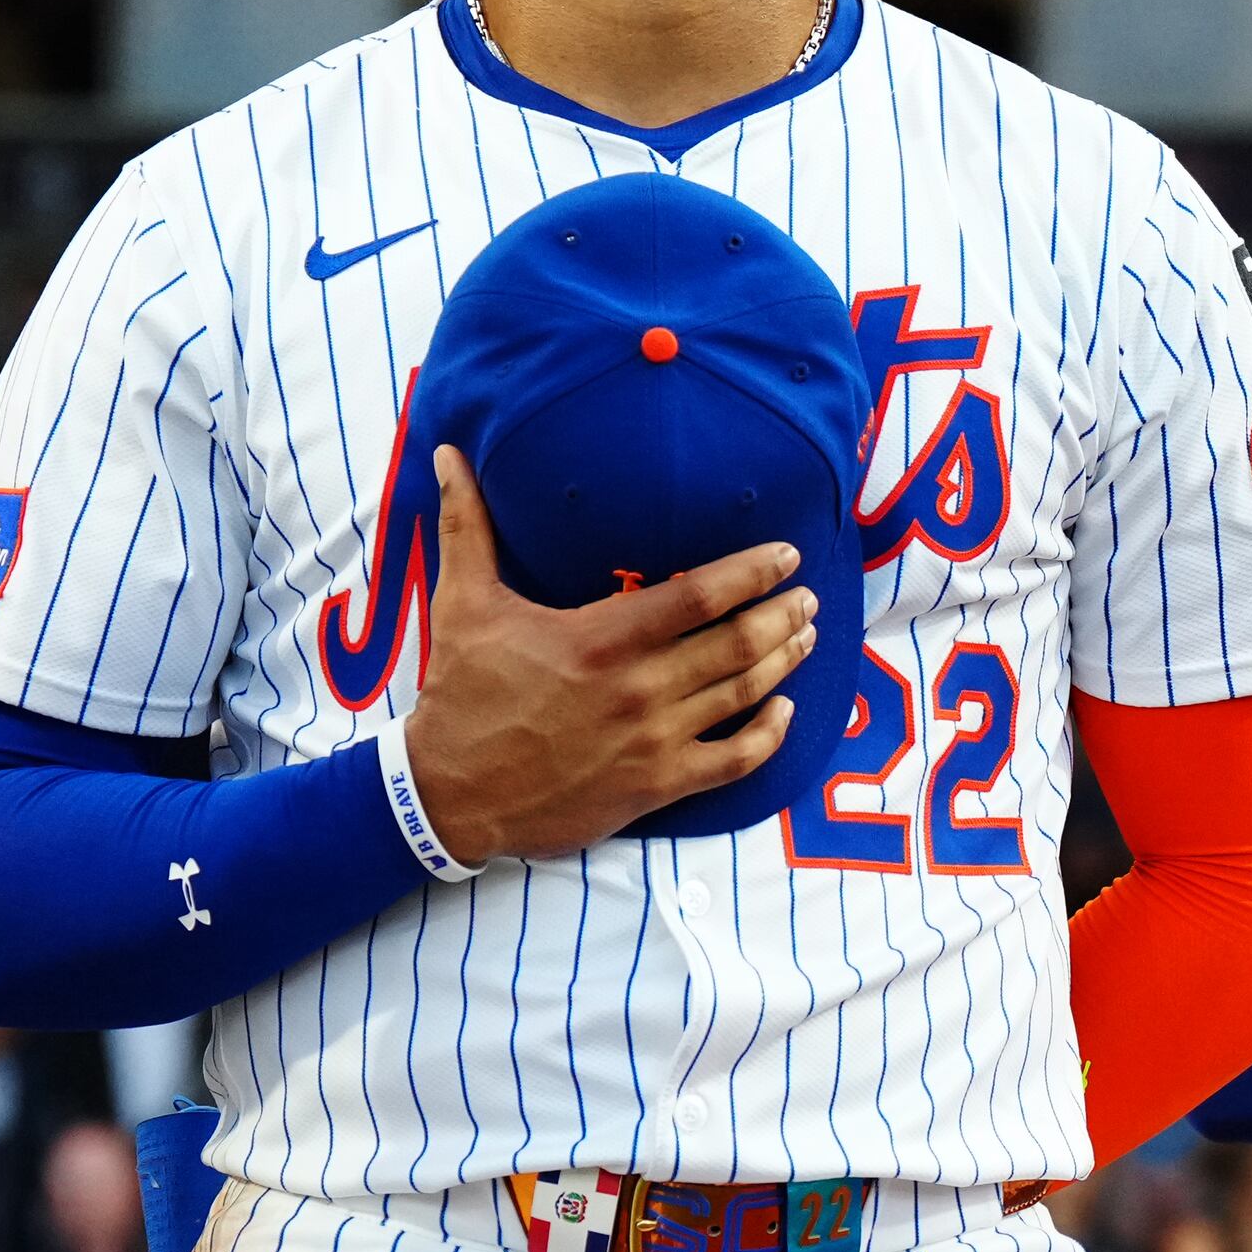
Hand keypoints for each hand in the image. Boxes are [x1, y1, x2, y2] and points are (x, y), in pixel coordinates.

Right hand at [399, 450, 818, 864]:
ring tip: (806, 635)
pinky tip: (785, 712)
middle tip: (806, 595)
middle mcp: (639, 688)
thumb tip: (445, 455)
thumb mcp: (461, 605)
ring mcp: (653, 741)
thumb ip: (466, 526)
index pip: (700, 595)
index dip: (752, 571)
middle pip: (738, 643)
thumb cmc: (460, 696)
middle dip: (783, 614)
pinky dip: (769, 736)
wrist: (449, 796)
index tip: (787, 554)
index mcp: (602, 639)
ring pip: (743, 695)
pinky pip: (734, 762)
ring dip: (785, 661)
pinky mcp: (656, 787)